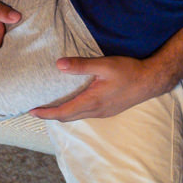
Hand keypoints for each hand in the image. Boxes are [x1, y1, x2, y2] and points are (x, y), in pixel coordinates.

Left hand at [30, 55, 168, 121]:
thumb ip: (81, 65)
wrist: (151, 81)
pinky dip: (74, 110)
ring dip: (62, 113)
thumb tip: (58, 65)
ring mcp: (103, 112)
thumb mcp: (104, 65)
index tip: (31, 111)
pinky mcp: (108, 110)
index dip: (46, 113)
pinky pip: (86, 113)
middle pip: (67, 117)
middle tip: (35, 110)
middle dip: (50, 115)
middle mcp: (96, 111)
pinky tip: (72, 101)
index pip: (63, 112)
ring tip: (50, 105)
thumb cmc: (128, 71)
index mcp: (92, 101)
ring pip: (77, 116)